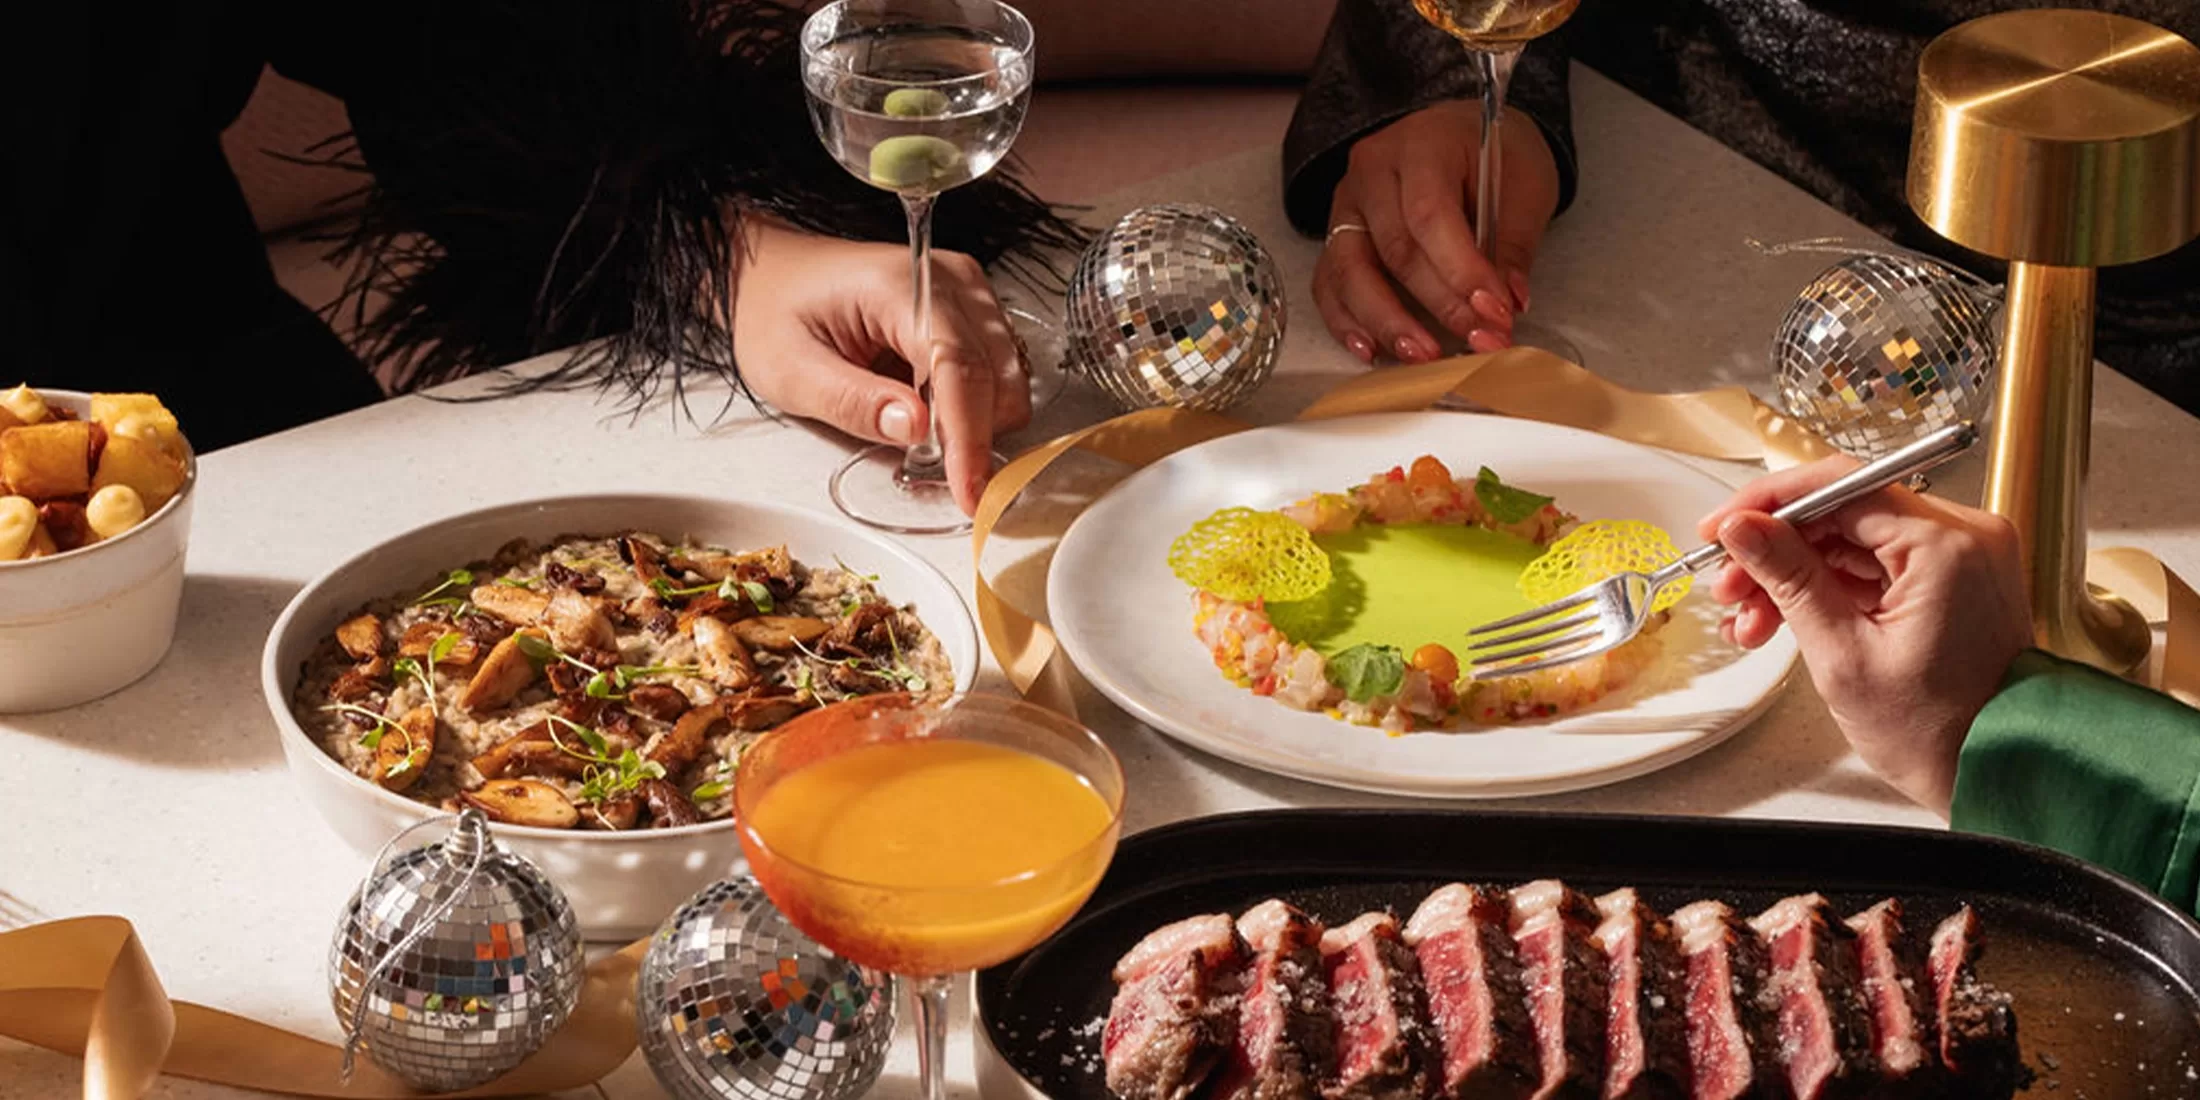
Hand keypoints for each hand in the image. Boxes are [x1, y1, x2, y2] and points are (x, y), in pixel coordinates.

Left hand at [730, 220, 1028, 515]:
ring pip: (1007, 379)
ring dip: (974, 421)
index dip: (968, 436)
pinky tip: (927, 407)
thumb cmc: (775, 313)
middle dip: (972, 434)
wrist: (774, 276)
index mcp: (900, 285)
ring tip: (912, 424)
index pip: (957, 365)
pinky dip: (973, 406)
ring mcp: (968, 293)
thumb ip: (851, 402)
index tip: (969, 492)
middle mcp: (949, 281)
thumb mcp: (790, 370)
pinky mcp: (973, 311)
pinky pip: (998, 372)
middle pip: (997, 375)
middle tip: (921, 463)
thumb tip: (914, 429)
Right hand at [1313, 101, 1558, 364]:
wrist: (1463, 136)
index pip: (1431, 214)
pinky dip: (1347, 321)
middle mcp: (1372, 171)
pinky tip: (1372, 350)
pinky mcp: (1337, 237)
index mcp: (1421, 144)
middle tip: (1479, 340)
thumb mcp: (1524, 185)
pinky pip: (1329, 284)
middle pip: (1395, 249)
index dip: (1461, 270)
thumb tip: (1508, 302)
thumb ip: (1513, 242)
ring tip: (1424, 356)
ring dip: (1387, 322)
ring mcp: (1346, 205)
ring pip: (1350, 272)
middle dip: (1439, 304)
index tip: (1495, 312)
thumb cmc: (1495, 157)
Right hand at [1698, 458, 2032, 815]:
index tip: (1722, 526)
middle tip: (1728, 584)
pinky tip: (1784, 619)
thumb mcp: (1841, 654)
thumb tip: (1743, 529)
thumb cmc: (1940, 733)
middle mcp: (1965, 537)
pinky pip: (1876, 564)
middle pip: (1843, 511)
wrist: (1999, 775)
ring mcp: (1963, 557)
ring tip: (1750, 619)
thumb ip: (1788, 577)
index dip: (1768, 503)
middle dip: (1775, 548)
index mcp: (1945, 546)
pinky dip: (1829, 587)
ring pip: (1852, 540)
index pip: (1839, 485)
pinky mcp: (1955, 579)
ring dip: (1794, 573)